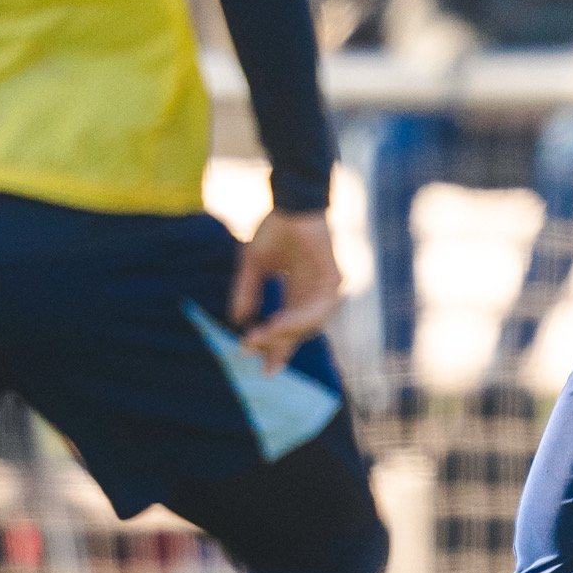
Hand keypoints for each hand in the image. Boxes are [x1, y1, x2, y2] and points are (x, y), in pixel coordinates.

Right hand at [230, 207, 341, 368]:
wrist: (291, 202)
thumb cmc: (275, 230)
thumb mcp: (253, 266)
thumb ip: (247, 292)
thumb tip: (237, 321)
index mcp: (299, 295)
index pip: (290, 331)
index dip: (278, 351)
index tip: (263, 371)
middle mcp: (315, 296)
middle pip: (300, 333)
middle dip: (277, 345)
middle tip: (252, 351)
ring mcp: (327, 288)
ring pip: (311, 325)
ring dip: (286, 333)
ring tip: (263, 336)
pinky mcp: (334, 278)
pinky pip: (319, 308)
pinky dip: (299, 318)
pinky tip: (277, 322)